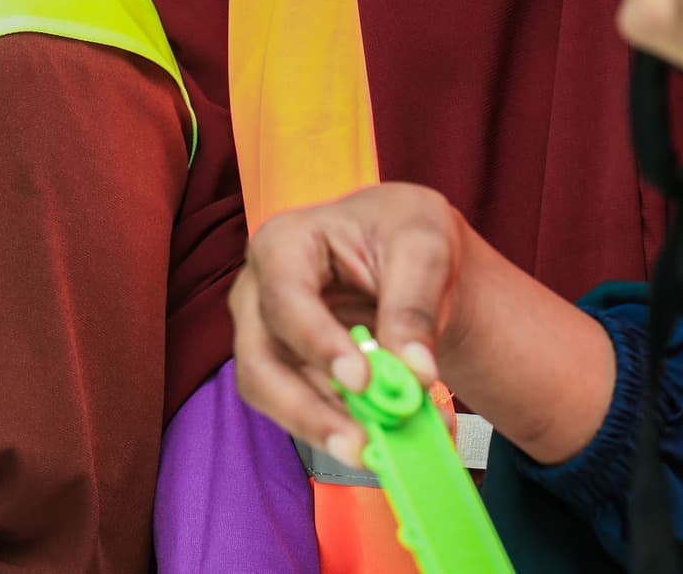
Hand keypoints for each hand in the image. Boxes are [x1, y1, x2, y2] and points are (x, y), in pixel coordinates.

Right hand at [229, 184, 466, 467]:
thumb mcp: (424, 247)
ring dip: (320, 427)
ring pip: (268, 392)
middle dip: (305, 408)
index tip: (361, 380)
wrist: (405, 252)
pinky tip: (381, 440)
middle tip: (360, 444)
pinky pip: (298, 406)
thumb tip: (412, 372)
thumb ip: (415, 306)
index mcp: (283, 244)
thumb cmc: (402, 231)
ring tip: (375, 452)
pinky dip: (337, 428)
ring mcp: (265, 332)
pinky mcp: (285, 367)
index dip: (317, 342)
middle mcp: (258, 291)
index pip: (284, 298)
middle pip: (258, 358)